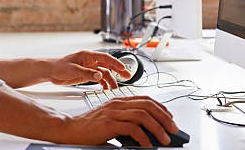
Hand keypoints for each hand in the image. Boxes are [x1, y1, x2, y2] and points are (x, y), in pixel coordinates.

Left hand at [47, 50, 131, 89]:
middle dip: (118, 71)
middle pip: (107, 65)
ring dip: (110, 80)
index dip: (116, 63)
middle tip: (127, 76)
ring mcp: (88, 68)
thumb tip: (100, 75)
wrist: (50, 72)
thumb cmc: (59, 66)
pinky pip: (98, 78)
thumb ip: (87, 73)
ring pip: (104, 73)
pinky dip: (103, 83)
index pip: (105, 58)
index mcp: (88, 56)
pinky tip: (105, 88)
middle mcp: (90, 61)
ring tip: (115, 87)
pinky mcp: (86, 75)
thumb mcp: (73, 70)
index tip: (123, 69)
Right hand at [59, 96, 177, 146]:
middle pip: (148, 105)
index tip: (170, 118)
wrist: (70, 130)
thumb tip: (146, 134)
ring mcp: (113, 112)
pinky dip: (144, 137)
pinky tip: (148, 145)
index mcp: (119, 101)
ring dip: (158, 128)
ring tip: (164, 139)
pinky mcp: (109, 124)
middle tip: (173, 129)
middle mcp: (117, 104)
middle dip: (164, 117)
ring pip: (143, 115)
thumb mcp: (111, 121)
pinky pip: (133, 128)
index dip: (161, 108)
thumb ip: (126, 122)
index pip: (145, 99)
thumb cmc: (90, 127)